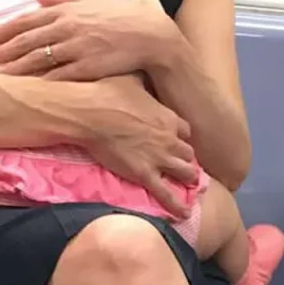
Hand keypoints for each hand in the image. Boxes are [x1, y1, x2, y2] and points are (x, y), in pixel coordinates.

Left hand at [0, 0, 177, 80]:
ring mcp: (76, 48)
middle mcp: (68, 28)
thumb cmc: (127, 15)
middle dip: (4, 51)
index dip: (7, 29)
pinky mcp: (87, 67)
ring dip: (15, 68)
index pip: (29, 19)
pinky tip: (27, 86)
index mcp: (68, 10)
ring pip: (37, 60)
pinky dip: (39, 81)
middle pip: (27, 41)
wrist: (153, 35)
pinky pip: (57, 76)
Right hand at [79, 76, 198, 215]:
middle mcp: (170, 139)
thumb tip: (139, 71)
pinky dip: (176, 205)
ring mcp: (159, 158)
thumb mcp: (132, 80)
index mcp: (168, 117)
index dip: (182, 137)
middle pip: (187, 152)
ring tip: (192, 187)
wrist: (90, 113)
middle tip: (188, 166)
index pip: (185, 131)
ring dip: (188, 178)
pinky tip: (184, 213)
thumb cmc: (107, 93)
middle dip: (187, 159)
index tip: (179, 140)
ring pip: (184, 171)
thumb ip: (142, 83)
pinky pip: (165, 193)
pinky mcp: (144, 174)